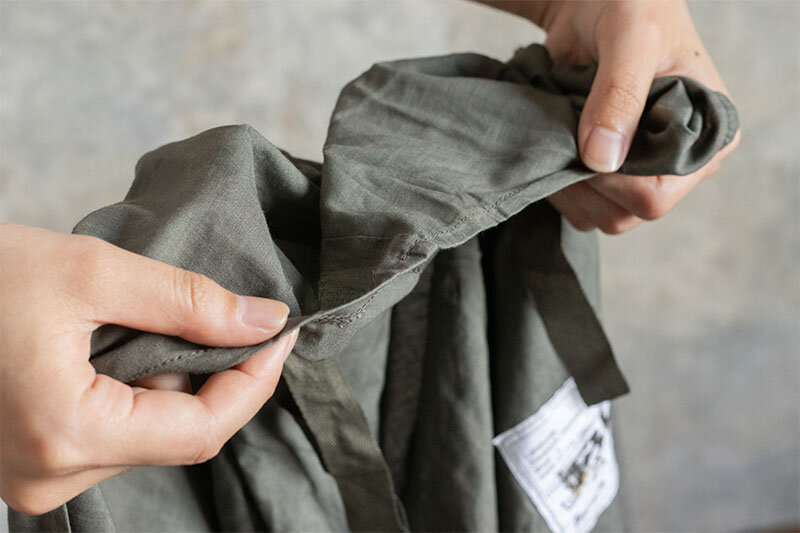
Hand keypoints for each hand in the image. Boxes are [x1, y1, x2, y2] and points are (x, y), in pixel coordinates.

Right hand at [0, 224, 297, 514]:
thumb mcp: (89, 272)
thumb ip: (186, 301)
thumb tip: (264, 320)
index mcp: (65, 434)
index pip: (201, 429)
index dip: (254, 382)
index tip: (281, 335)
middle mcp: (49, 476)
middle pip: (178, 435)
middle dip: (213, 376)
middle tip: (225, 317)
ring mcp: (34, 476)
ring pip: (147, 435)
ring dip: (169, 381)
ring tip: (148, 324)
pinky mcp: (28, 461)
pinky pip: (111, 434)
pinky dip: (134, 391)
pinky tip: (117, 347)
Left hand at [481, 0, 740, 233]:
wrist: (595, 3)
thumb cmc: (631, 6)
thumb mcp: (631, 38)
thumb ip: (619, 94)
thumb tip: (602, 161)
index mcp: (707, 137)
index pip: (657, 193)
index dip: (611, 180)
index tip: (584, 140)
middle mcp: (680, 165)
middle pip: (624, 214)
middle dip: (583, 180)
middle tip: (566, 129)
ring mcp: (642, 174)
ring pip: (596, 216)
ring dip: (565, 180)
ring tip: (563, 129)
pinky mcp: (609, 176)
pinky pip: (576, 204)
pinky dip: (556, 181)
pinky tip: (556, 142)